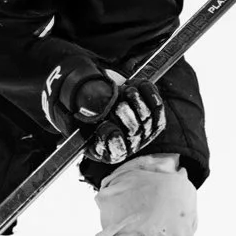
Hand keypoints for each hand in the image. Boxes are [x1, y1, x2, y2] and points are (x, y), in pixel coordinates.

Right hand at [42, 60, 166, 164]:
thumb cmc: (86, 117)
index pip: (116, 150)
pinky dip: (150, 93)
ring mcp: (144, 132)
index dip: (112, 138)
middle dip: (126, 116)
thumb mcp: (77, 120)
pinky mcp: (154, 118)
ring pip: (147, 118)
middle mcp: (129, 144)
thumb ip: (80, 120)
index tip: (104, 125)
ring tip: (127, 91)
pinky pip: (157, 107)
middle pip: (134, 131)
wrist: (99, 103)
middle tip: (118, 105)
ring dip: (138, 102)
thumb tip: (88, 114)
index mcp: (109, 151)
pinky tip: (139, 84)